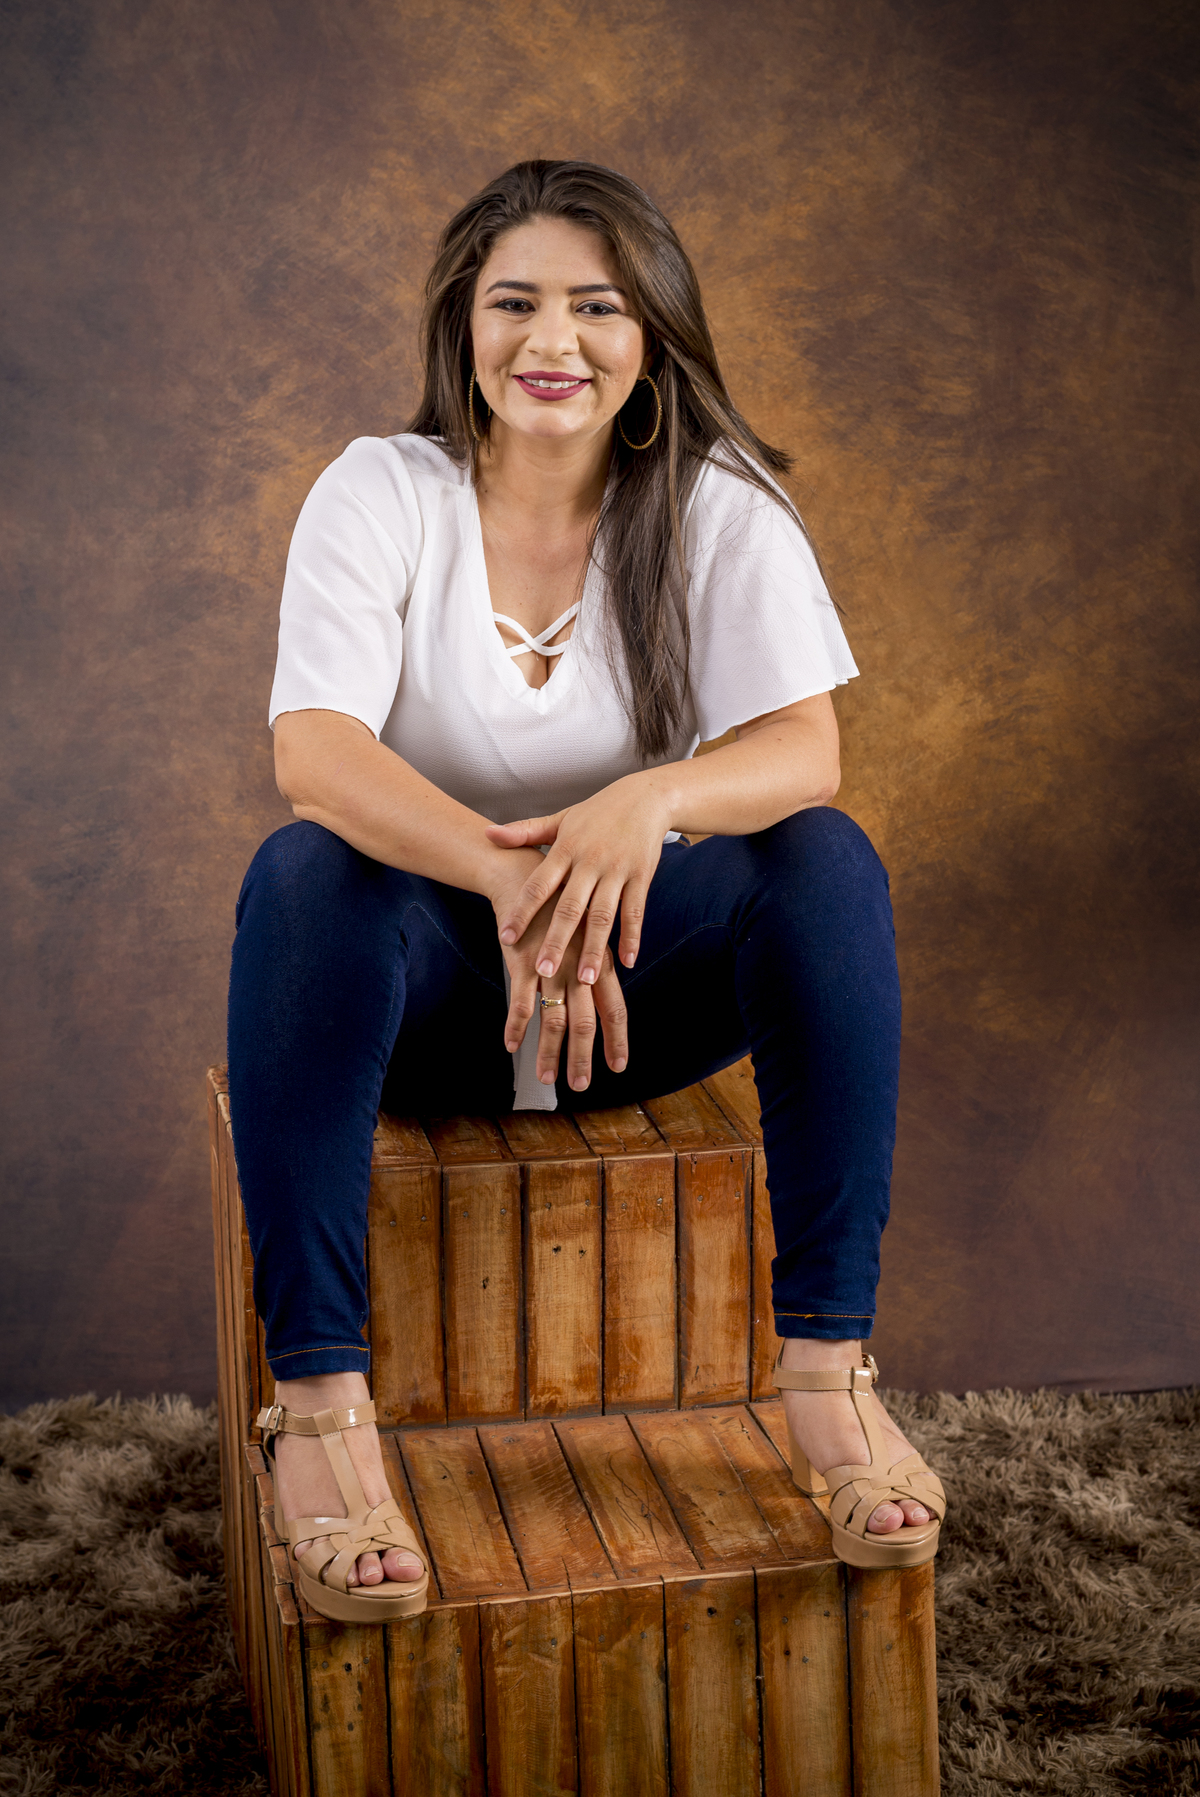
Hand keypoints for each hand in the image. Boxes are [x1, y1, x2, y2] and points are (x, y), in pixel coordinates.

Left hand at [487, 772, 671, 984]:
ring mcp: (617, 870)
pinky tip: (625, 962)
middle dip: (556, 941)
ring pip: (603, 915)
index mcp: (565, 848)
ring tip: (585, 979)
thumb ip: (525, 832)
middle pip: (570, 908)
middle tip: (543, 971)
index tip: (506, 938)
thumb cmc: (597, 812)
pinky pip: (634, 911)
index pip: (538, 885)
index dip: (521, 912)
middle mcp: (590, 861)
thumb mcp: (561, 819)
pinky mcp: (641, 875)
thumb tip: (487, 834)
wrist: (645, 797)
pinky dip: (631, 937)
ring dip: (594, 949)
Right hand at [487, 855, 627, 1089]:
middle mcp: (578, 968)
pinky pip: (520, 1001)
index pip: (615, 1007)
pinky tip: (511, 1046)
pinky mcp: (522, 961)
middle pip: (585, 1022)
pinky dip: (516, 1026)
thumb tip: (599, 996)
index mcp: (597, 962)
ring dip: (549, 1052)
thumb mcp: (584, 933)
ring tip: (547, 1079)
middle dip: (583, 1057)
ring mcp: (551, 966)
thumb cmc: (557, 907)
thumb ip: (594, 965)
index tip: (619, 1066)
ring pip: (553, 1018)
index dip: (617, 1038)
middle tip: (581, 1085)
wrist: (525, 874)